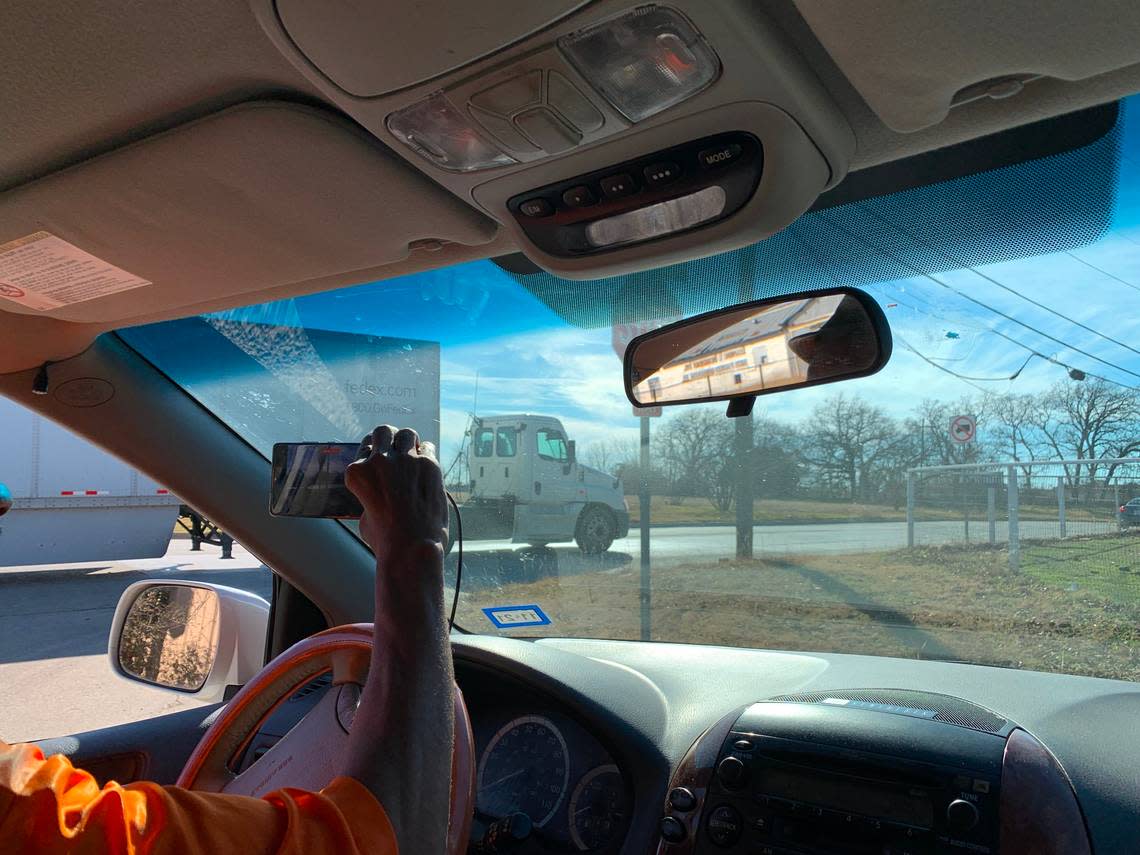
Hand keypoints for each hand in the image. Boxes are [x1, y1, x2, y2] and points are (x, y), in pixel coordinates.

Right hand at [345, 425, 448, 556]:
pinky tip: (427, 469)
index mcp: (358, 473)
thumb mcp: (365, 515)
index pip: (365, 448)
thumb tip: (381, 491)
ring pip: (407, 434)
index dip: (374, 454)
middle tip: (397, 451)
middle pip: (383, 431)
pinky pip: (428, 448)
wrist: (410, 548)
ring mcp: (405, 460)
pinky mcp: (428, 464)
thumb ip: (371, 495)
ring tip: (413, 456)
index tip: (381, 461)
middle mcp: (379, 461)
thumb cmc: (385, 539)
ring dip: (410, 442)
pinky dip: (427, 455)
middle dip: (390, 439)